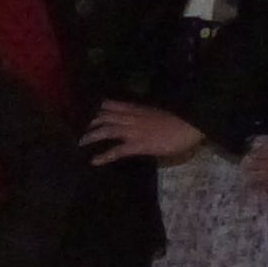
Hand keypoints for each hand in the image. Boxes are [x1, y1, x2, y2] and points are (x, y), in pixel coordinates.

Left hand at [81, 100, 202, 164]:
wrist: (191, 124)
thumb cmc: (179, 121)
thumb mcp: (157, 115)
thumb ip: (145, 117)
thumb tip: (139, 121)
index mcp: (137, 109)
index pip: (112, 105)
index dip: (97, 108)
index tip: (84, 110)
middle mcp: (132, 117)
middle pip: (104, 116)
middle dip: (89, 121)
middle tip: (76, 128)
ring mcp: (134, 131)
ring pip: (106, 130)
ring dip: (91, 136)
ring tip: (79, 143)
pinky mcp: (138, 145)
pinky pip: (117, 150)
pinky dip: (104, 156)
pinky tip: (94, 161)